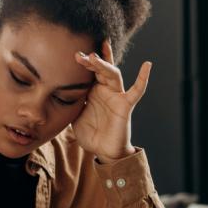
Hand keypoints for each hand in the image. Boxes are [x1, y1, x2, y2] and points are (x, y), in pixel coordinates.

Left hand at [72, 40, 151, 161]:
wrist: (104, 151)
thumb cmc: (91, 134)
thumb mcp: (75, 117)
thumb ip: (71, 103)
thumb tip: (59, 90)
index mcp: (93, 92)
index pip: (89, 73)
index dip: (83, 64)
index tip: (72, 55)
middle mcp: (105, 91)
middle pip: (100, 69)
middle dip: (90, 61)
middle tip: (78, 55)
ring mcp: (116, 96)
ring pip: (113, 75)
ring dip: (104, 65)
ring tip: (94, 57)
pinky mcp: (126, 105)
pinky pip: (137, 91)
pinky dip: (143, 78)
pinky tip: (147, 65)